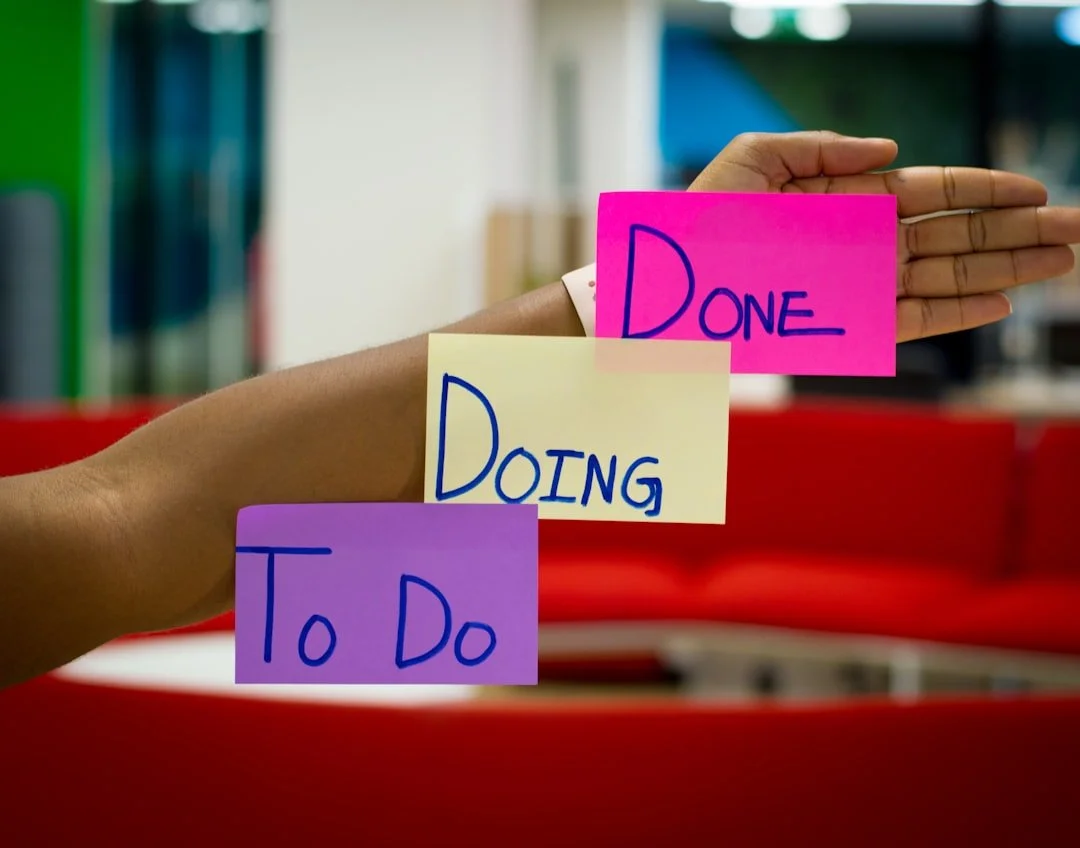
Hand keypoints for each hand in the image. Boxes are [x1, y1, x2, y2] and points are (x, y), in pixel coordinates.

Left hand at [689, 131, 1079, 341]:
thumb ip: (820, 148)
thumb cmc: (703, 218)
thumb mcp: (754, 159)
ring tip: (1062, 263)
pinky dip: (957, 313)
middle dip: (1018, 232)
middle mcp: (864, 241)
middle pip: (957, 235)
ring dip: (1007, 271)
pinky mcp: (847, 322)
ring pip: (948, 277)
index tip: (1036, 189)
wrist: (670, 284)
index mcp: (849, 198)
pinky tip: (1001, 302)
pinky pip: (912, 319)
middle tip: (1077, 230)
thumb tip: (890, 149)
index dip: (986, 189)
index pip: (933, 190)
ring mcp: (860, 283)